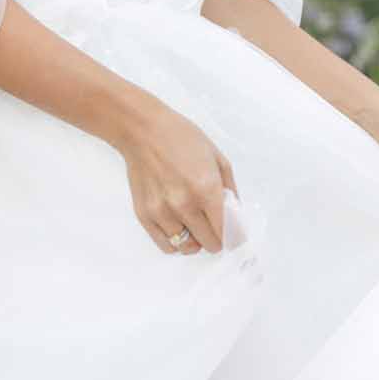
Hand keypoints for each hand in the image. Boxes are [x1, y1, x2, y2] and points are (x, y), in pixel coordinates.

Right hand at [115, 97, 238, 255]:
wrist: (143, 131)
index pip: (227, 231)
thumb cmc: (180, 138)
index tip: (234, 235)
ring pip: (187, 248)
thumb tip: (234, 214)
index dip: (234, 236)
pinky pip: (166, 245)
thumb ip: (230, 189)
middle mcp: (184, 205)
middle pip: (209, 244)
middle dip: (217, 238)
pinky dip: (176, 243)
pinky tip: (179, 228)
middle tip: (214, 227)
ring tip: (195, 227)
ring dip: (195, 241)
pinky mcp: (145, 215)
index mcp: (206, 189)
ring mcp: (162, 212)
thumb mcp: (216, 157)